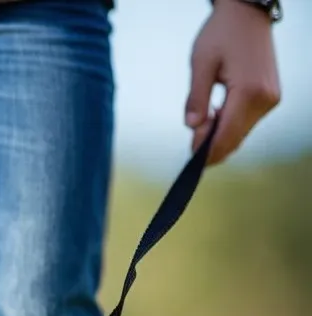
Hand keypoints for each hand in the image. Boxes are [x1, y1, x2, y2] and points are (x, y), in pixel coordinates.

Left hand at [186, 0, 280, 164]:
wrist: (247, 13)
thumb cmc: (222, 33)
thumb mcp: (201, 64)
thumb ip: (196, 98)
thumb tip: (192, 126)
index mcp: (249, 91)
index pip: (225, 136)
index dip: (205, 151)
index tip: (189, 156)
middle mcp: (265, 99)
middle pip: (234, 140)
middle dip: (211, 146)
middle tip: (192, 137)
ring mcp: (270, 99)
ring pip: (241, 134)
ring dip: (220, 136)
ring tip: (204, 120)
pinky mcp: (270, 97)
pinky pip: (246, 123)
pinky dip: (229, 126)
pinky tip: (216, 115)